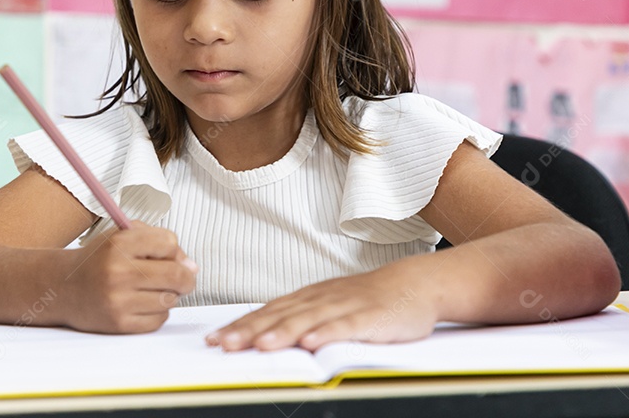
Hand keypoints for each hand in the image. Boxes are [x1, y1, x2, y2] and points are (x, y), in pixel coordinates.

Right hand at [61, 221, 197, 333]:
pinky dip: (158, 312)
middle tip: (182, 279)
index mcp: (119, 243)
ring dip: (170, 295)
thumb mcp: (122, 237)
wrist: (62, 288)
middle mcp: (118, 271)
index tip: (170, 256)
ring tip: (154, 290)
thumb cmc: (99, 260)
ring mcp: (118, 300)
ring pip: (170, 299)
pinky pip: (159, 320)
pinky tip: (143, 304)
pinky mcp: (119, 323)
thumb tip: (191, 267)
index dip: (176, 251)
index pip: (169, 243)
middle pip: (177, 275)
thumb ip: (158, 241)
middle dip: (186, 278)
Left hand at [206, 257, 438, 351]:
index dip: (240, 325)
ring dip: (281, 332)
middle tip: (223, 343)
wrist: (414, 284)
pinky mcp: (370, 317)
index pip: (267, 312)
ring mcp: (345, 307)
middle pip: (280, 315)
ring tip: (259, 344)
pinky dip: (327, 333)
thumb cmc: (369, 299)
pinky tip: (311, 342)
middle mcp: (321, 299)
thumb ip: (300, 319)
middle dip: (250, 330)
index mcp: (309, 298)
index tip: (214, 338)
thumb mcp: (329, 306)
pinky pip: (346, 326)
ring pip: (307, 320)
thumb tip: (263, 336)